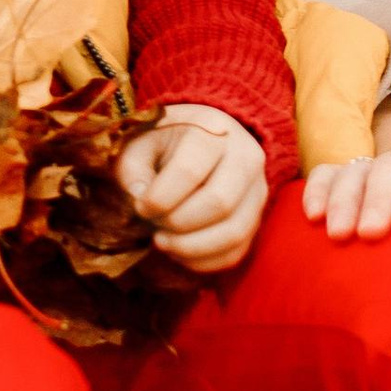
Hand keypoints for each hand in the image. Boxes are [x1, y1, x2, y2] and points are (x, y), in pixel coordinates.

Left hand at [118, 105, 268, 274]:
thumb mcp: (140, 143)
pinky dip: (204, 260)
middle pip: (220, 203)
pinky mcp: (256, 217)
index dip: (159, 198)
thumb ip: (132, 169)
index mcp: (213, 130)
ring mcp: (258, 188)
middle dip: (177, 224)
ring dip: (191, 248)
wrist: (200, 139)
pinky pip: (237, 251)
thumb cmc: (164, 141)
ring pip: (234, 232)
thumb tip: (140, 200)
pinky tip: (179, 253)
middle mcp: (246, 156)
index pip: (190, 171)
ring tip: (162, 243)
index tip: (140, 206)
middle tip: (153, 225)